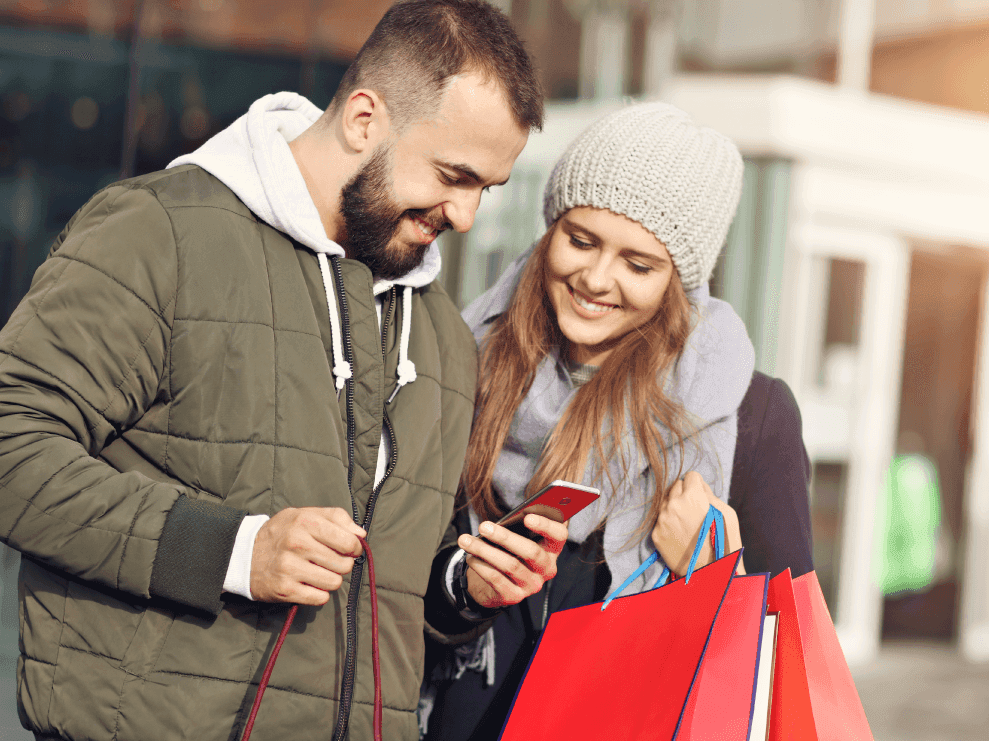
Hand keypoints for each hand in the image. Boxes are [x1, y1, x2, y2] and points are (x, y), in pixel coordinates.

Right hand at [250, 507, 365, 604]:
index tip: (349, 549)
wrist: (244, 554)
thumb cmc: (282, 532)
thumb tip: (361, 534)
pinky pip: (320, 598)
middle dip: (342, 564)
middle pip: (344, 564)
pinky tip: (308, 584)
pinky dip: (318, 593)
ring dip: (330, 579)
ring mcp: (289, 568)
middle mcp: (297, 544)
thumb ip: (336, 517)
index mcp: (305, 522)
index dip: (355, 547)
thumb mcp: (305, 514)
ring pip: (334, 582)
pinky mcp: (285, 589)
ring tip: (317, 572)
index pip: (348, 541)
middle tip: (329, 561)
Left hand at [457, 514, 566, 608]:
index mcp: (552, 548)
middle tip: (483, 526)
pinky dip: (481, 566)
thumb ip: (522, 524)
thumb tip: (515, 513)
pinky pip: (496, 580)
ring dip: (485, 550)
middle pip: (532, 552)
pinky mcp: (514, 597)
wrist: (498, 582)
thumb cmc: (511, 550)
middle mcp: (547, 569)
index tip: (527, 517)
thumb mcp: (520, 537)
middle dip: (505, 538)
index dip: (546, 526)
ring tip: (465, 540)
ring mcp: (532, 585)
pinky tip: (470, 556)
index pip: (559, 536)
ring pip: (510, 565)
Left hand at [651, 471, 744, 575]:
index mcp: (692, 497)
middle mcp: (674, 505)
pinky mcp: (656, 534)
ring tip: (687, 524)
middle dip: (684, 494)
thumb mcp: (727, 512)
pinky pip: (660, 520)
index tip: (700, 496)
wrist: (711, 573)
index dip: (697, 485)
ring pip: (666, 502)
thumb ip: (709, 494)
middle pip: (675, 486)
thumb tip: (697, 485)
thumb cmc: (724, 542)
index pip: (690, 476)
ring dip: (675, 508)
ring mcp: (662, 520)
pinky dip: (668, 524)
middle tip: (694, 510)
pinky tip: (680, 534)